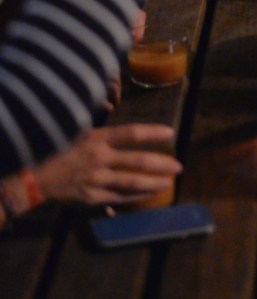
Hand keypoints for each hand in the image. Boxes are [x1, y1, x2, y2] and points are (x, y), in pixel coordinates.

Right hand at [34, 124, 181, 206]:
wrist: (35, 177)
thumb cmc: (58, 148)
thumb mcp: (78, 129)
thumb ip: (98, 122)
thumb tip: (110, 101)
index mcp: (96, 138)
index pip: (130, 133)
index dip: (152, 132)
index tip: (171, 133)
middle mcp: (99, 158)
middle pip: (137, 161)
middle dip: (161, 163)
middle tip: (179, 166)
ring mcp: (96, 179)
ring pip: (131, 182)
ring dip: (153, 182)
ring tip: (169, 182)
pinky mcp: (92, 197)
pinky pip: (119, 198)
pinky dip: (136, 196)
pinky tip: (149, 193)